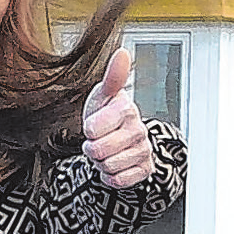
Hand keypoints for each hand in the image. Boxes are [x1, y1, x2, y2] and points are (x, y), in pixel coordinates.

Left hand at [80, 49, 152, 188]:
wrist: (119, 139)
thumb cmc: (106, 115)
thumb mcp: (103, 95)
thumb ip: (112, 77)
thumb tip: (123, 52)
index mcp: (126, 109)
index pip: (93, 128)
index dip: (88, 130)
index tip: (92, 125)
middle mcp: (139, 130)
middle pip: (99, 151)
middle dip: (91, 149)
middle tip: (97, 141)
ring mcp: (143, 151)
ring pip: (107, 167)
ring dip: (100, 163)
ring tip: (106, 151)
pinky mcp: (145, 170)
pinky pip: (118, 181)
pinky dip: (110, 176)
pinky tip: (115, 164)